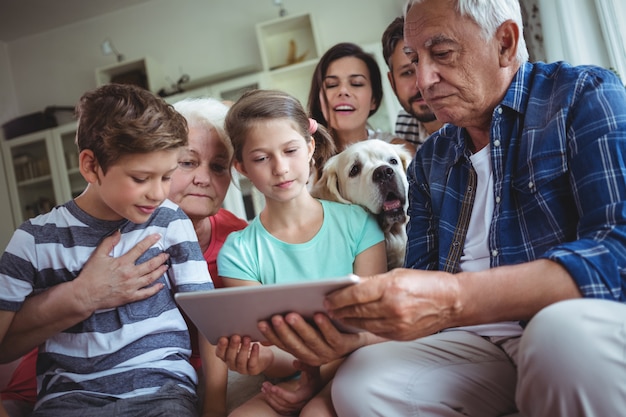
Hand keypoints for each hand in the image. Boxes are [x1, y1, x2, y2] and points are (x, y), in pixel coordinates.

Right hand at [72, 231, 169, 312]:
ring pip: (151, 277)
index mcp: (123, 263)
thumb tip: (118, 232)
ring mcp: (132, 286)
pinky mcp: (130, 297)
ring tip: (165, 266)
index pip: (140, 249)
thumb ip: (109, 243)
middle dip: (160, 258)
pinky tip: (161, 285)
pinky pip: (146, 293)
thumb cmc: (91, 276)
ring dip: (160, 271)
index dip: (150, 241)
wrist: (85, 295)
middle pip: (150, 264)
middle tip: (166, 254)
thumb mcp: (98, 255)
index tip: (158, 237)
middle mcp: (130, 274)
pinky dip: (155, 289)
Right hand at [215, 335, 273, 375]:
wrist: (263, 356)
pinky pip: (252, 363)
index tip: (223, 338)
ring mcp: (242, 369)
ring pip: (240, 361)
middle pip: (229, 357)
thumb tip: (233, 323)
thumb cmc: (249, 345)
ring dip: (243, 349)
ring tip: (247, 339)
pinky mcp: (252, 370)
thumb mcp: (241, 340)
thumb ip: (235, 335)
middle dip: (233, 346)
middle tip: (236, 336)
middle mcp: (232, 364)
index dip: (221, 346)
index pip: (219, 353)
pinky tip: (256, 345)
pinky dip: (254, 354)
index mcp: (226, 356)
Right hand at [257, 313, 366, 366]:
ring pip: (312, 340)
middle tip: (275, 317)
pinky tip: (319, 315)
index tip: (261, 322)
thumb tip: (264, 323)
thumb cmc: (327, 329)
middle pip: (295, 344)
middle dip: (283, 331)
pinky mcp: (342, 345)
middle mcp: (313, 356)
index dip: (271, 335)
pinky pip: (332, 336)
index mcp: (302, 352)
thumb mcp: (307, 330)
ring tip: (291, 315)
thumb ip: (290, 329)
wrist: (357, 335)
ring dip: (301, 328)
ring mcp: (328, 352)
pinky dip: (325, 326)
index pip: (282, 344)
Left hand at [261, 362, 322, 414]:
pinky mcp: (292, 408)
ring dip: (271, 399)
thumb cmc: (313, 373)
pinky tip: (266, 394)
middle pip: (285, 403)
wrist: (315, 383)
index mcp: (307, 393)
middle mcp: (302, 403)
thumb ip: (304, 364)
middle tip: (264, 384)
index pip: (293, 398)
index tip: (272, 387)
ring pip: (282, 407)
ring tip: (263, 388)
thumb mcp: (312, 367)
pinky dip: (272, 403)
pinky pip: (281, 409)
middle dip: (273, 394)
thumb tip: (294, 362)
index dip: (282, 394)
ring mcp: (297, 407)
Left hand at [325, 268, 460, 339]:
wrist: (452, 301)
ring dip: (348, 320)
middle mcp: (392, 307)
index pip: (355, 294)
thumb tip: (352, 286)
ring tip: (338, 315)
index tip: (327, 298)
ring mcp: (397, 324)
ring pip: (364, 324)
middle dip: (339, 310)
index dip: (338, 297)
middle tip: (327, 308)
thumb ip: (374, 282)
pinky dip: (364, 327)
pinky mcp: (400, 335)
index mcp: (390, 287)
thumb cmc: (426, 283)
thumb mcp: (398, 274)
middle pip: (357, 311)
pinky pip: (375, 331)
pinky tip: (356, 323)